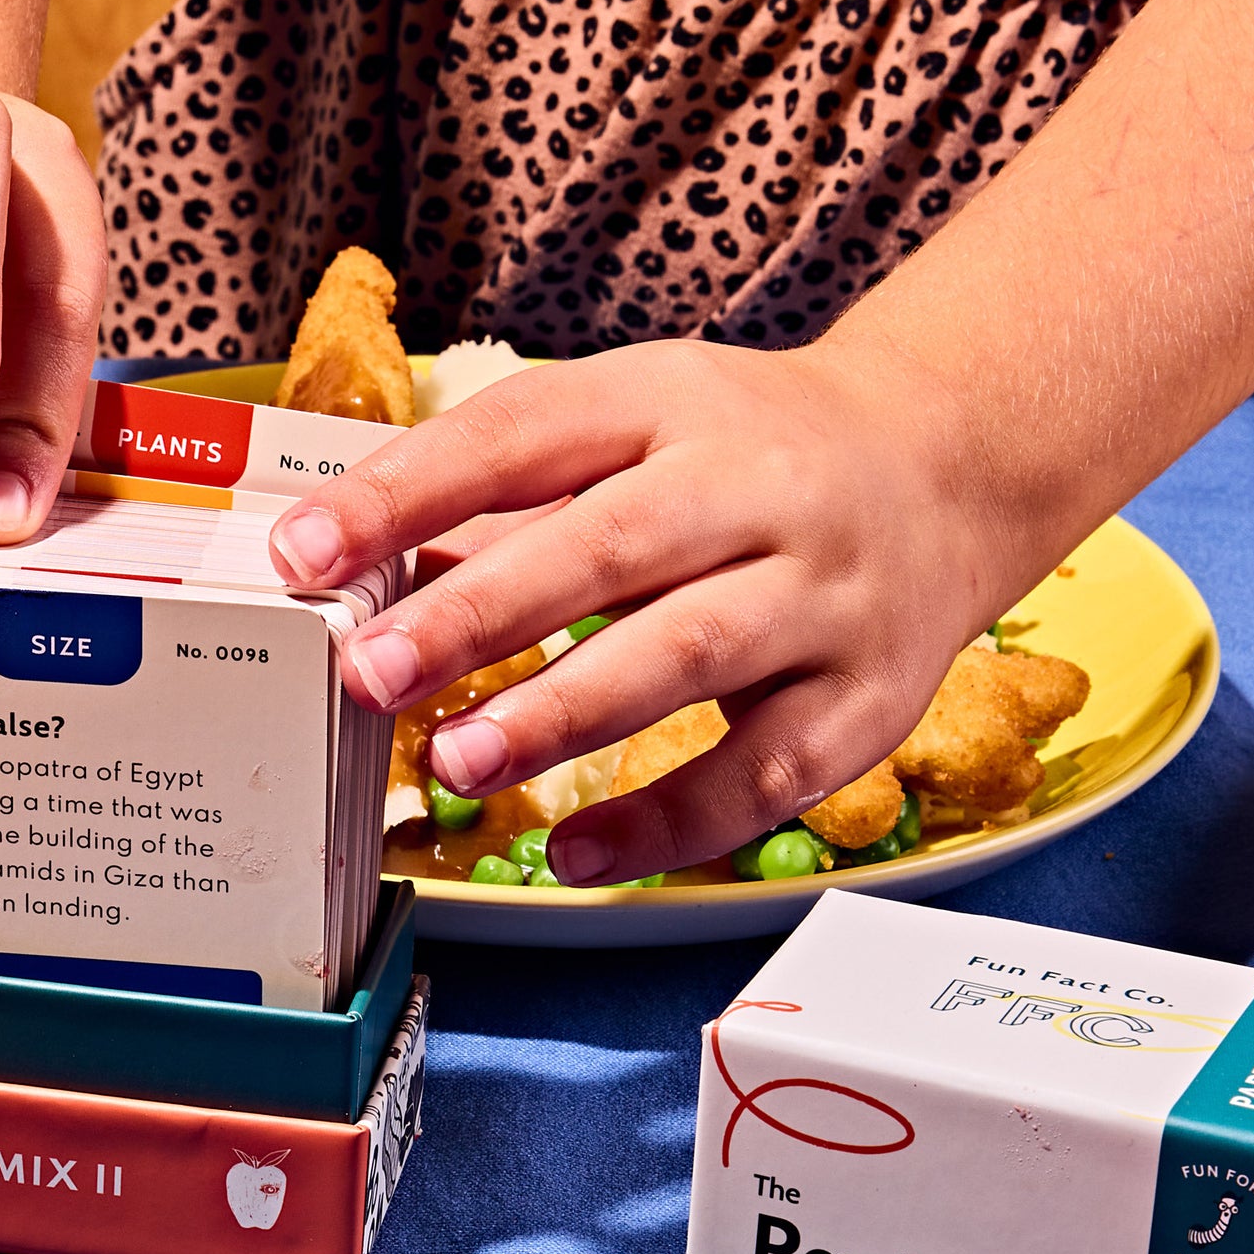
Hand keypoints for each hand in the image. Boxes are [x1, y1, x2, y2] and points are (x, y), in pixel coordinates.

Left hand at [267, 339, 1038, 884]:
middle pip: (611, 544)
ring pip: (686, 654)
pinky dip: (666, 822)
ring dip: (562, 714)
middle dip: (481, 611)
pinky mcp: (868, 698)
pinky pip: (763, 774)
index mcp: (673, 399)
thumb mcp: (641, 424)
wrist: (950, 466)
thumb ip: (512, 494)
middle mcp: (759, 486)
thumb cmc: (749, 454)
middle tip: (371, 673)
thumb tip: (355, 562)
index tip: (304, 552)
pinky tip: (576, 854)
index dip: (409, 491)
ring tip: (456, 763)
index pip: (525, 431)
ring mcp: (823, 593)